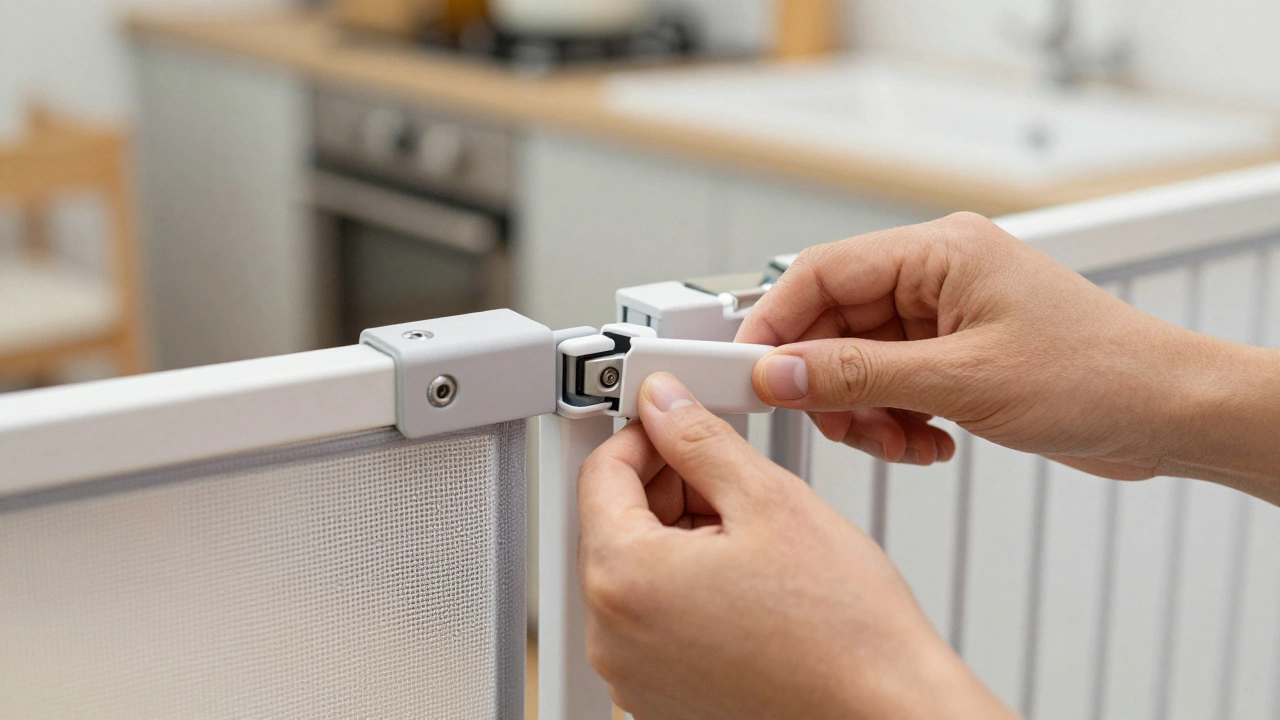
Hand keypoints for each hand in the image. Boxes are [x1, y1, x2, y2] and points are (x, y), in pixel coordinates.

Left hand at [577, 372, 1016, 719]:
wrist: (887, 713)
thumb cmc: (845, 632)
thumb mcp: (769, 500)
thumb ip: (700, 439)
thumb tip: (665, 404)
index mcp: (625, 582)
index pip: (599, 475)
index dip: (644, 435)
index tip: (677, 422)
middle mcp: (613, 639)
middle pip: (614, 525)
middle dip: (666, 486)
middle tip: (726, 474)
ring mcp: (635, 675)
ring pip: (637, 571)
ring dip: (680, 533)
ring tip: (751, 531)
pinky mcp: (663, 697)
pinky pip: (654, 620)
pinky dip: (686, 585)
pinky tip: (746, 576)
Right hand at [737, 212, 1279, 486]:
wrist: (1168, 414)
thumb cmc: (1098, 375)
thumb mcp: (962, 379)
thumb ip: (860, 374)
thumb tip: (780, 372)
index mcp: (939, 251)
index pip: (821, 273)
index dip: (775, 323)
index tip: (747, 370)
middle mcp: (935, 277)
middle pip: (834, 324)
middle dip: (828, 383)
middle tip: (833, 424)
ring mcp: (944, 319)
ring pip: (859, 364)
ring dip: (865, 413)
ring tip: (900, 441)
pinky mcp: (954, 357)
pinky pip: (891, 387)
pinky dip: (896, 422)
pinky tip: (928, 442)